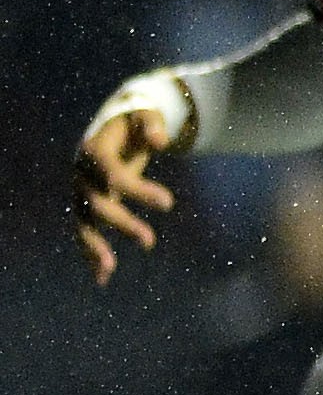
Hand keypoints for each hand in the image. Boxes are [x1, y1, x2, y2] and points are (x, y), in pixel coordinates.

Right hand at [73, 110, 176, 284]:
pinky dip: (92, 254)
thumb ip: (153, 124)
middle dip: (121, 223)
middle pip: (97, 204)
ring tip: (110, 271)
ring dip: (95, 247)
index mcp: (93, 151)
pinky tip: (102, 278)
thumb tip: (162, 141)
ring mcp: (80, 192)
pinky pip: (86, 232)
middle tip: (150, 242)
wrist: (110, 130)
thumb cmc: (132, 124)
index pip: (113, 174)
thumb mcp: (145, 116)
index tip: (168, 203)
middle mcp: (81, 175)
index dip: (138, 190)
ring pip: (83, 224)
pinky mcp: (86, 207)